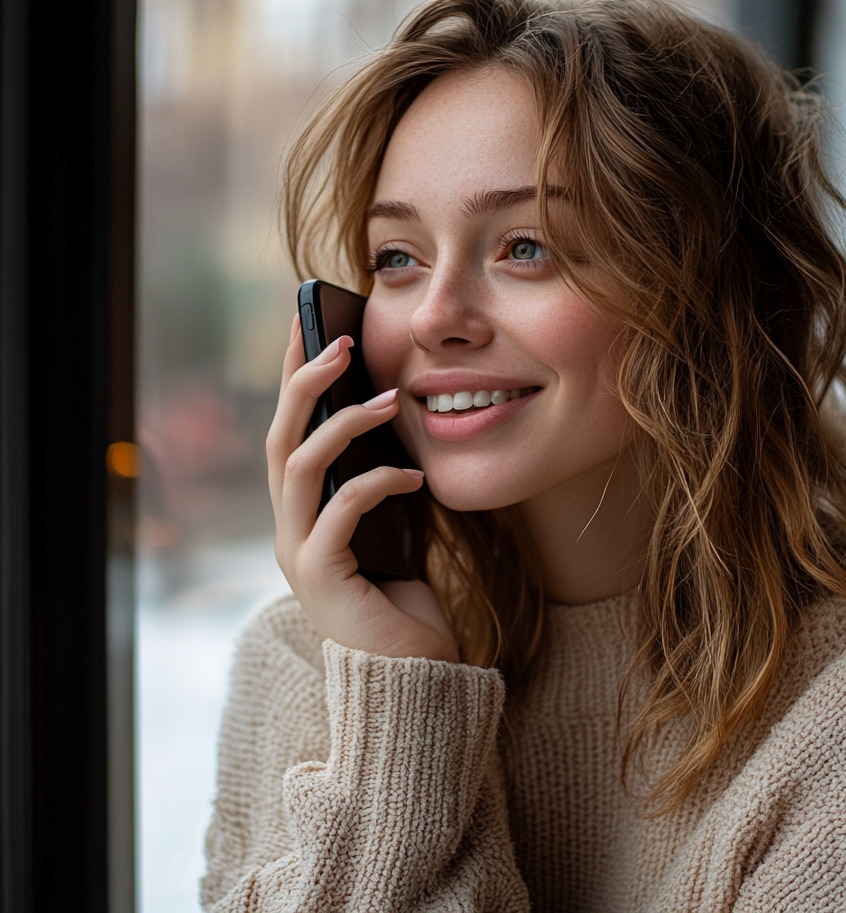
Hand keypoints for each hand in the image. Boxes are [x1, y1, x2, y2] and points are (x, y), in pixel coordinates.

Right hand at [266, 314, 459, 662]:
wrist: (412, 673)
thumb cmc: (405, 596)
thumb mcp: (396, 523)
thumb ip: (382, 476)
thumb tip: (396, 412)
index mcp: (304, 510)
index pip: (292, 429)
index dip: (294, 375)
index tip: (310, 323)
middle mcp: (289, 526)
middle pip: (280, 439)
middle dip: (305, 384)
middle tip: (341, 342)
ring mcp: (298, 552)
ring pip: (298, 468)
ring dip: (340, 425)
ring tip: (387, 398)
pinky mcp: (320, 577)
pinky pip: (340, 513)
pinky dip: (375, 484)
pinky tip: (415, 476)